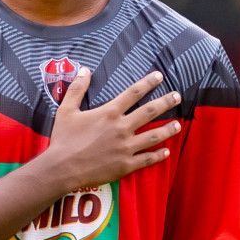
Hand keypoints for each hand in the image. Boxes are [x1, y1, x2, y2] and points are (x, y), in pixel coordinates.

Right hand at [39, 68, 181, 192]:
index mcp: (109, 113)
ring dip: (168, 129)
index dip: (148, 82)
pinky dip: (159, 155)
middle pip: (149, 111)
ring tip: (178, 125)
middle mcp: (121, 128)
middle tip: (177, 96)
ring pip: (154, 136)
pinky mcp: (126, 165)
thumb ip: (77, 89)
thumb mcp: (66, 110)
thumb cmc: (63, 139)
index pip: (133, 93)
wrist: (61, 169)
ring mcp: (126, 147)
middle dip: (166, 102)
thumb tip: (84, 70)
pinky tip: (166, 152)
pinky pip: (147, 159)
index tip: (159, 76)